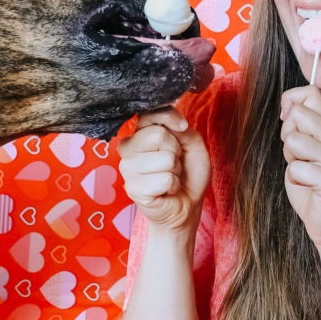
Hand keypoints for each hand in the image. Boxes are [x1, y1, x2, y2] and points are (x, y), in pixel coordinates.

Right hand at [117, 107, 210, 231]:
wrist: (186, 206)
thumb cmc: (187, 175)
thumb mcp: (193, 145)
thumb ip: (184, 130)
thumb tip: (176, 124)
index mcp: (140, 133)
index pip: (149, 113)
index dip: (170, 118)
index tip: (182, 127)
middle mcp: (128, 148)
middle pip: (157, 135)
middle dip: (175, 151)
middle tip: (173, 163)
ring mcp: (127, 168)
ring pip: (164, 159)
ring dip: (175, 171)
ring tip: (169, 177)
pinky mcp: (133, 188)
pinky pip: (164, 180)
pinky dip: (173, 186)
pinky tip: (165, 190)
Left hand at [280, 85, 320, 248]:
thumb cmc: (312, 187)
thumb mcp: (304, 151)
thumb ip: (299, 128)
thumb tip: (288, 107)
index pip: (311, 93)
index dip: (290, 102)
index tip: (286, 122)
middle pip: (298, 114)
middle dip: (287, 136)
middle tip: (299, 157)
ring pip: (293, 141)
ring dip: (291, 160)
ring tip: (305, 173)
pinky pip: (295, 169)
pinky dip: (295, 181)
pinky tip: (309, 187)